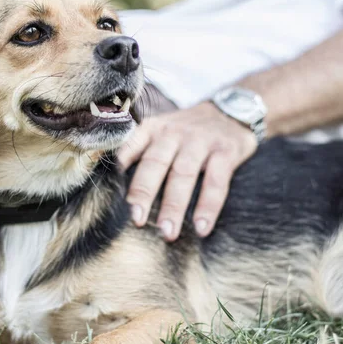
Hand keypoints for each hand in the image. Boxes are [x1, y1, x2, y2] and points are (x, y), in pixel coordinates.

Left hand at [117, 101, 256, 240]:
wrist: (231, 111)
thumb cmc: (188, 132)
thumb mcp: (161, 131)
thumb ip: (139, 151)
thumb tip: (114, 187)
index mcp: (153, 129)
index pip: (131, 148)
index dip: (119, 169)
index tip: (111, 195)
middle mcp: (174, 132)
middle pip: (155, 163)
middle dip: (144, 193)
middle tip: (137, 220)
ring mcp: (201, 141)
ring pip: (183, 174)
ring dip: (174, 205)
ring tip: (167, 232)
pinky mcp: (226, 151)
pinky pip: (216, 182)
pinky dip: (208, 206)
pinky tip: (201, 227)